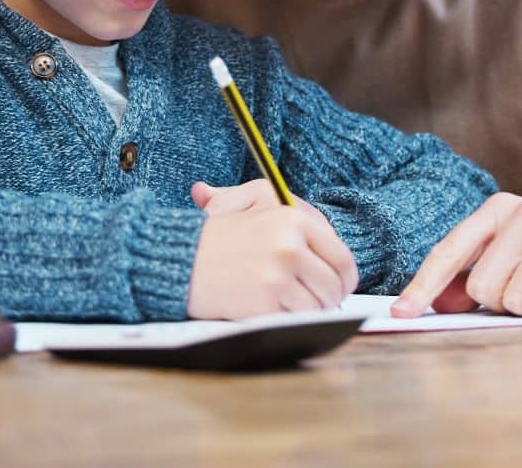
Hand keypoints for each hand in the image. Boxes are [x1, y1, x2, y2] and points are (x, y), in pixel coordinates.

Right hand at [186, 180, 358, 318]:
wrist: (178, 257)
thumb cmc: (216, 234)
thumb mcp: (250, 203)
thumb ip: (293, 215)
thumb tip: (329, 233)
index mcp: (294, 219)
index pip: (342, 258)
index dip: (344, 279)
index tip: (337, 287)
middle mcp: (291, 245)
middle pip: (334, 287)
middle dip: (327, 299)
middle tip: (314, 301)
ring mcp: (279, 275)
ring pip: (317, 307)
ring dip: (306, 311)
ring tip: (284, 302)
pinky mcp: (266, 302)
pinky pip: (295, 319)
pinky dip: (286, 318)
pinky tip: (267, 307)